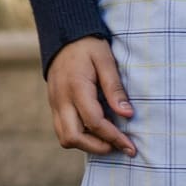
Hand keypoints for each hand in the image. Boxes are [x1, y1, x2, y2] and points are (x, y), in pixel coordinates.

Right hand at [46, 36, 136, 155]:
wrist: (63, 37)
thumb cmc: (88, 47)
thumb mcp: (106, 61)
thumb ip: (115, 88)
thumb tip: (127, 114)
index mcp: (76, 88)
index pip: (94, 122)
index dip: (114, 137)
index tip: (131, 147)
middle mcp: (61, 100)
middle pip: (73, 138)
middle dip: (97, 147)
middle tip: (118, 146)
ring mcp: (55, 104)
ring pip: (64, 137)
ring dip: (87, 144)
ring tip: (108, 139)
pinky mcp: (54, 106)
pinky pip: (63, 130)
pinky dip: (80, 136)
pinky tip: (96, 130)